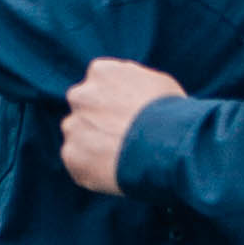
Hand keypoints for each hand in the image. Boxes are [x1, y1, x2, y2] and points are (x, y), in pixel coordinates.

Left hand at [60, 57, 182, 194]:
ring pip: (79, 136)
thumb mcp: (158, 84)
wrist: (167, 145)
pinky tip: (116, 173)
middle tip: (123, 138)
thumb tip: (130, 94)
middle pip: (84, 109)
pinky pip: (79, 163)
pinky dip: (93, 169)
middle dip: (98, 121)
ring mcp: (73, 126)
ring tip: (123, 159)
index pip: (99, 83)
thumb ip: (133, 84)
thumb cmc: (172, 113)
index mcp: (101, 71)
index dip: (115, 101)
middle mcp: (80, 95)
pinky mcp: (71, 156)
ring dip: (93, 146)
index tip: (128, 115)